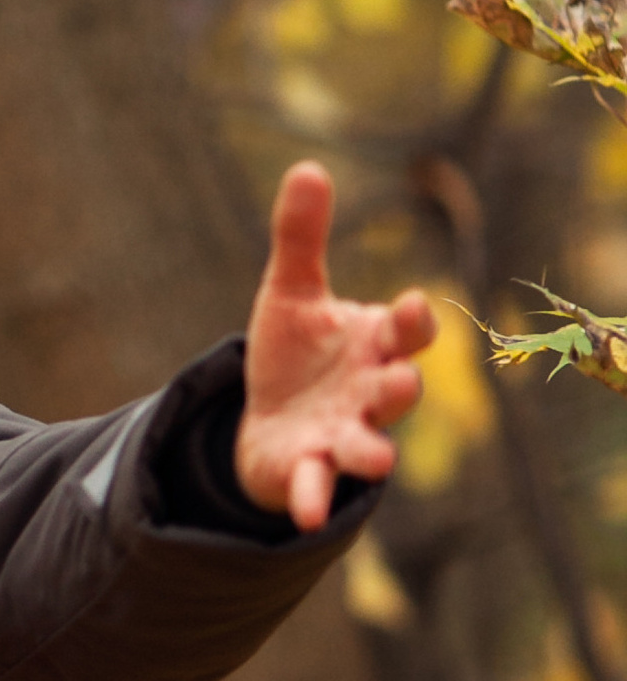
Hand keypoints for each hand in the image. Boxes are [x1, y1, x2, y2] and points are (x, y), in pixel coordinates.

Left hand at [234, 163, 435, 532]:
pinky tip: (305, 513)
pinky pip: (318, 487)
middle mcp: (370, 393)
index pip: (408, 331)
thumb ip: (301, 238)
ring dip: (371, 452)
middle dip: (402, 387)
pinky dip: (313, 497)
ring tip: (373, 458)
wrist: (269, 422)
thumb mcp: (290, 291)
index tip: (409, 306)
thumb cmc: (296, 353)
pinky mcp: (312, 471)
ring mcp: (345, 435)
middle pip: (399, 390)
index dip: (412, 321)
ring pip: (369, 447)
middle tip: (402, 382)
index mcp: (374, 343)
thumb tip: (309, 167)